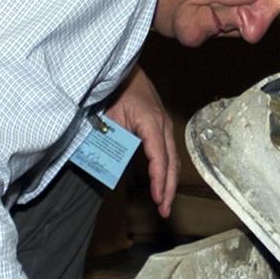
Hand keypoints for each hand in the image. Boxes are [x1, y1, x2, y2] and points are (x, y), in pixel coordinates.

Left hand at [105, 65, 177, 217]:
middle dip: (169, 188)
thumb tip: (111, 167)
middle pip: (171, 161)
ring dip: (170, 181)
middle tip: (164, 210)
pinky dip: (167, 169)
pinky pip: (167, 151)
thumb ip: (110, 140)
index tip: (158, 199)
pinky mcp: (160, 126)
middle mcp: (162, 124)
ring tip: (165, 203)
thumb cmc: (113, 89)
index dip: (159, 180)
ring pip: (172, 158)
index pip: (159, 156)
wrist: (121, 67)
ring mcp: (164, 124)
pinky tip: (163, 183)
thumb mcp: (107, 115)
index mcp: (150, 121)